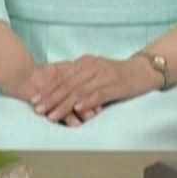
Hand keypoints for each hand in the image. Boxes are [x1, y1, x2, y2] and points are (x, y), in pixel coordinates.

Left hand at [28, 54, 162, 126]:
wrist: (142, 70)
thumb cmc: (117, 74)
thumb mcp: (95, 71)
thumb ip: (80, 79)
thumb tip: (61, 91)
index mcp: (84, 63)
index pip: (62, 77)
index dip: (47, 89)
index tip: (34, 99)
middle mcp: (91, 67)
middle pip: (67, 84)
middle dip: (50, 98)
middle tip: (37, 109)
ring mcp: (103, 76)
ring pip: (79, 91)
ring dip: (64, 104)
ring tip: (52, 114)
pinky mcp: (115, 85)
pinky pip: (98, 93)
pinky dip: (87, 101)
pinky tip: (77, 109)